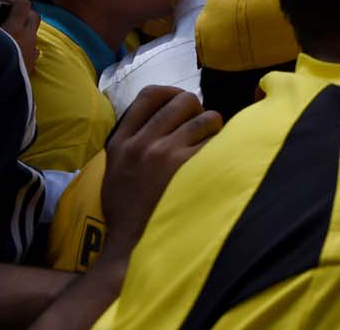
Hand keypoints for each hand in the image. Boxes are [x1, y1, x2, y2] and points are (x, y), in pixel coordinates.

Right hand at [0, 0, 39, 76]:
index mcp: (14, 29)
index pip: (23, 4)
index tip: (1, 1)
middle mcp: (28, 39)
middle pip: (34, 16)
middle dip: (23, 12)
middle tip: (8, 14)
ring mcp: (32, 53)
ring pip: (34, 34)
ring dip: (24, 30)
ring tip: (7, 34)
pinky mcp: (31, 67)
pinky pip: (33, 51)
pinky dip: (26, 47)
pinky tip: (13, 51)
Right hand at [100, 86, 221, 259]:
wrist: (132, 245)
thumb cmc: (128, 211)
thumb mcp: (115, 172)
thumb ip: (132, 143)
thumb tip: (159, 121)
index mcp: (121, 142)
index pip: (148, 95)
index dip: (172, 92)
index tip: (182, 103)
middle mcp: (142, 144)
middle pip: (181, 100)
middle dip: (198, 109)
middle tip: (201, 127)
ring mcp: (164, 154)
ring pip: (205, 117)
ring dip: (214, 128)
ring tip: (211, 145)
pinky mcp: (187, 167)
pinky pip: (216, 141)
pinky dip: (223, 147)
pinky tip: (219, 161)